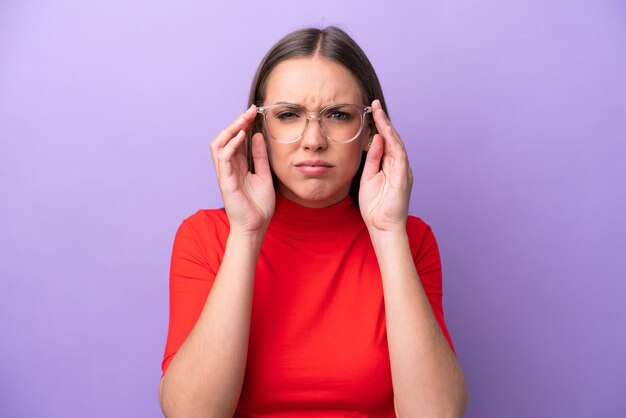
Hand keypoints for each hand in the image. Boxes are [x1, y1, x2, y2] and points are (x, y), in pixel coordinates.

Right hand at [210, 105, 274, 233]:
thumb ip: (260, 156)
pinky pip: (224, 158)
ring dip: (230, 129)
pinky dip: (231, 145)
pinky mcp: (225, 181)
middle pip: (225, 138)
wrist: (256, 227)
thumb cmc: (258, 206)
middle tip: (249, 111)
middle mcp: (228, 168)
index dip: (243, 124)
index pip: (236, 139)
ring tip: (243, 119)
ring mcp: (225, 174)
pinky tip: (241, 136)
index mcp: (238, 166)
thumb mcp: (264, 175)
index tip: (254, 112)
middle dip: (236, 122)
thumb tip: (258, 136)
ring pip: (219, 144)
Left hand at [359, 100, 413, 232]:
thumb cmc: (375, 207)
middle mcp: (399, 166)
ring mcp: (403, 171)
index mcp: (391, 166)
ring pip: (397, 143)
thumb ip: (373, 158)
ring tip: (378, 111)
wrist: (383, 228)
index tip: (371, 111)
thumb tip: (375, 139)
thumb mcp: (368, 178)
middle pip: (392, 138)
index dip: (379, 126)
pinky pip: (399, 155)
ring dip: (387, 126)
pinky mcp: (404, 177)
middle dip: (383, 121)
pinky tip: (385, 130)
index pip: (386, 142)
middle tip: (374, 104)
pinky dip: (393, 142)